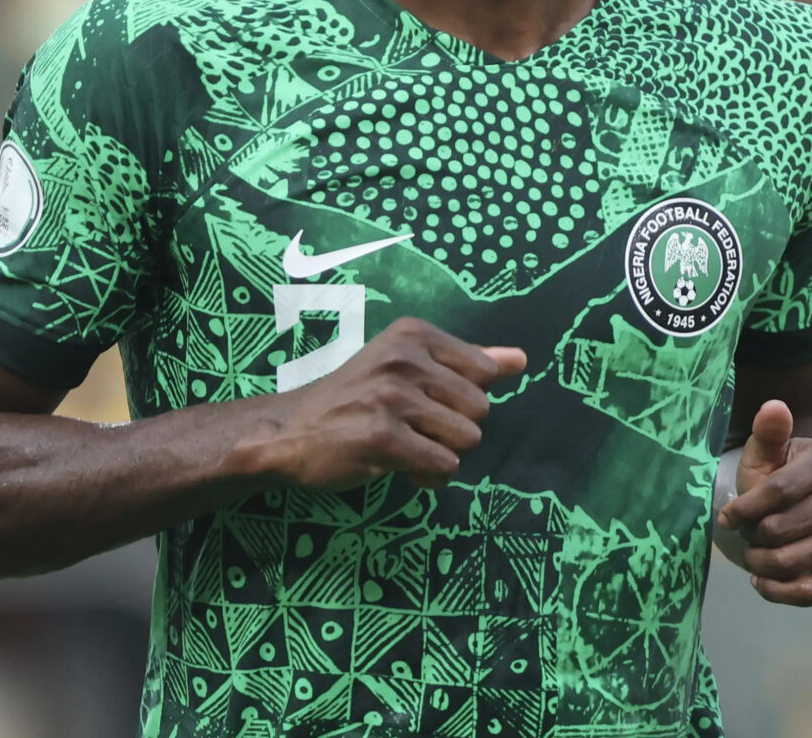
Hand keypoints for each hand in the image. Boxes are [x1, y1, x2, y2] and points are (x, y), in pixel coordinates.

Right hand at [248, 318, 525, 489]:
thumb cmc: (352, 398)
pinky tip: (405, 470)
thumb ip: (466, 361)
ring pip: (466, 438)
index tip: (430, 402)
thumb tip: (521, 359)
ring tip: (411, 450)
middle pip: (480, 408)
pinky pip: (444, 466)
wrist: (290, 432)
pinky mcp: (384, 438)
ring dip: (444, 455)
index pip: (485, 370)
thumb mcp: (405, 366)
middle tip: (418, 430)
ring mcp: (393, 398)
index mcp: (414, 334)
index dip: (464, 397)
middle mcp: (405, 359)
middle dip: (456, 428)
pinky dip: (431, 477)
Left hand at [717, 400, 811, 605]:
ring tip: (753, 556)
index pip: (780, 489)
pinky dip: (782, 592)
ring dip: (763, 563)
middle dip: (755, 536)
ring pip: (795, 561)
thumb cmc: (777, 478)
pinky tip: (763, 582)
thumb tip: (773, 407)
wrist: (802, 510)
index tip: (726, 517)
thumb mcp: (765, 454)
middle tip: (747, 536)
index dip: (746, 507)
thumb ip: (767, 431)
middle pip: (784, 527)